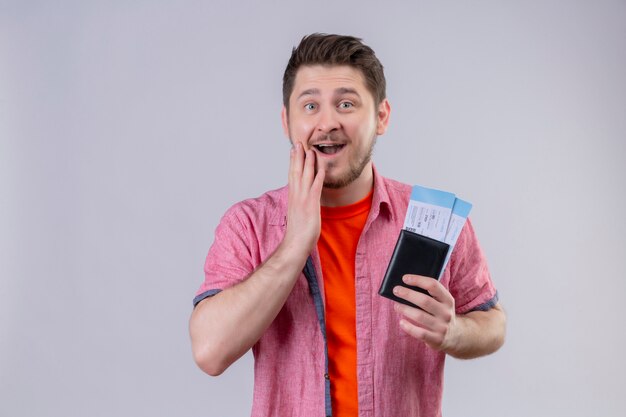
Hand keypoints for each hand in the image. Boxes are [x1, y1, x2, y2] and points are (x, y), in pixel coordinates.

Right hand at [282, 143, 324, 257]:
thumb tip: (302, 199)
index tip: (294, 150)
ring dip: (308, 162)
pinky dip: (318, 176)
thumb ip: (299, 203)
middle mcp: (296, 195)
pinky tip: (321, 167)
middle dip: (297, 156)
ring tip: (310, 149)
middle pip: (296, 171)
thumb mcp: (298, 213)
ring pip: (305, 176)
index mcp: (293, 197)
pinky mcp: (311, 205)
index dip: (293, 162)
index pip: (292, 175)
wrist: (296, 243)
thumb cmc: (298, 232)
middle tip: (298, 143)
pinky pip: (316, 187)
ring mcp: (303, 199)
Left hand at [392, 274, 458, 351]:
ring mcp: (442, 327)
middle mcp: (446, 313)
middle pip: (425, 301)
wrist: (455, 336)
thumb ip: (429, 294)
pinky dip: (409, 327)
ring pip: (420, 316)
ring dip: (405, 309)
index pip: (433, 285)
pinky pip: (420, 333)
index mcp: (448, 300)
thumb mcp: (442, 302)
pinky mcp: (436, 339)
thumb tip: (406, 285)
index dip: (418, 280)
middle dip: (408, 294)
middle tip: (396, 290)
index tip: (405, 278)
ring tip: (396, 306)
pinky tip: (401, 322)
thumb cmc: (441, 313)